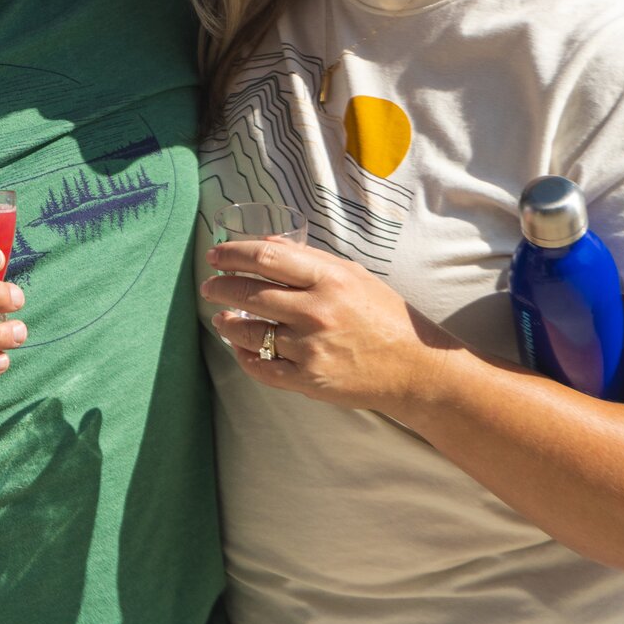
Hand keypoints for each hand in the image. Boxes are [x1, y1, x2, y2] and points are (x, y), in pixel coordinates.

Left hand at [200, 237, 457, 415]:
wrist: (415, 368)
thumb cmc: (384, 316)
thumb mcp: (353, 275)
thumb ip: (309, 259)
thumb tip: (266, 243)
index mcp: (329, 279)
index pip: (265, 259)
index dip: (232, 255)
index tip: (215, 256)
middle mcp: (316, 311)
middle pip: (248, 294)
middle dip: (220, 287)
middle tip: (208, 285)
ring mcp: (310, 348)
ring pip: (248, 332)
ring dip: (226, 323)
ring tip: (221, 318)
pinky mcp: (308, 379)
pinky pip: (261, 368)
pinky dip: (245, 357)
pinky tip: (241, 349)